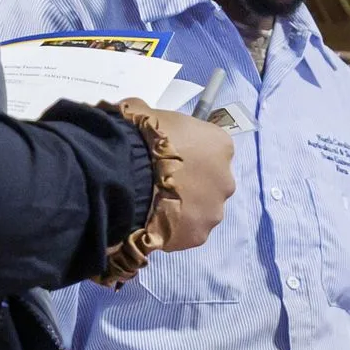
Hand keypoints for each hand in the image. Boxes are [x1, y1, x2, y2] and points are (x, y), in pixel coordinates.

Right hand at [141, 108, 234, 251]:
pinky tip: (153, 222)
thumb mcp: (144, 113)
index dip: (190, 153)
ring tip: (156, 205)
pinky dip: (173, 228)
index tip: (170, 156)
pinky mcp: (198, 236)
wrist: (123, 174)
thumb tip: (138, 114)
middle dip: (192, 183)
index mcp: (220, 144)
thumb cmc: (137, 136)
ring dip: (184, 208)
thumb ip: (153, 118)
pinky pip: (187, 231)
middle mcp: (226, 180)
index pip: (212, 149)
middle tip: (162, 183)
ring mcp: (214, 211)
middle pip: (212, 182)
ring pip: (202, 210)